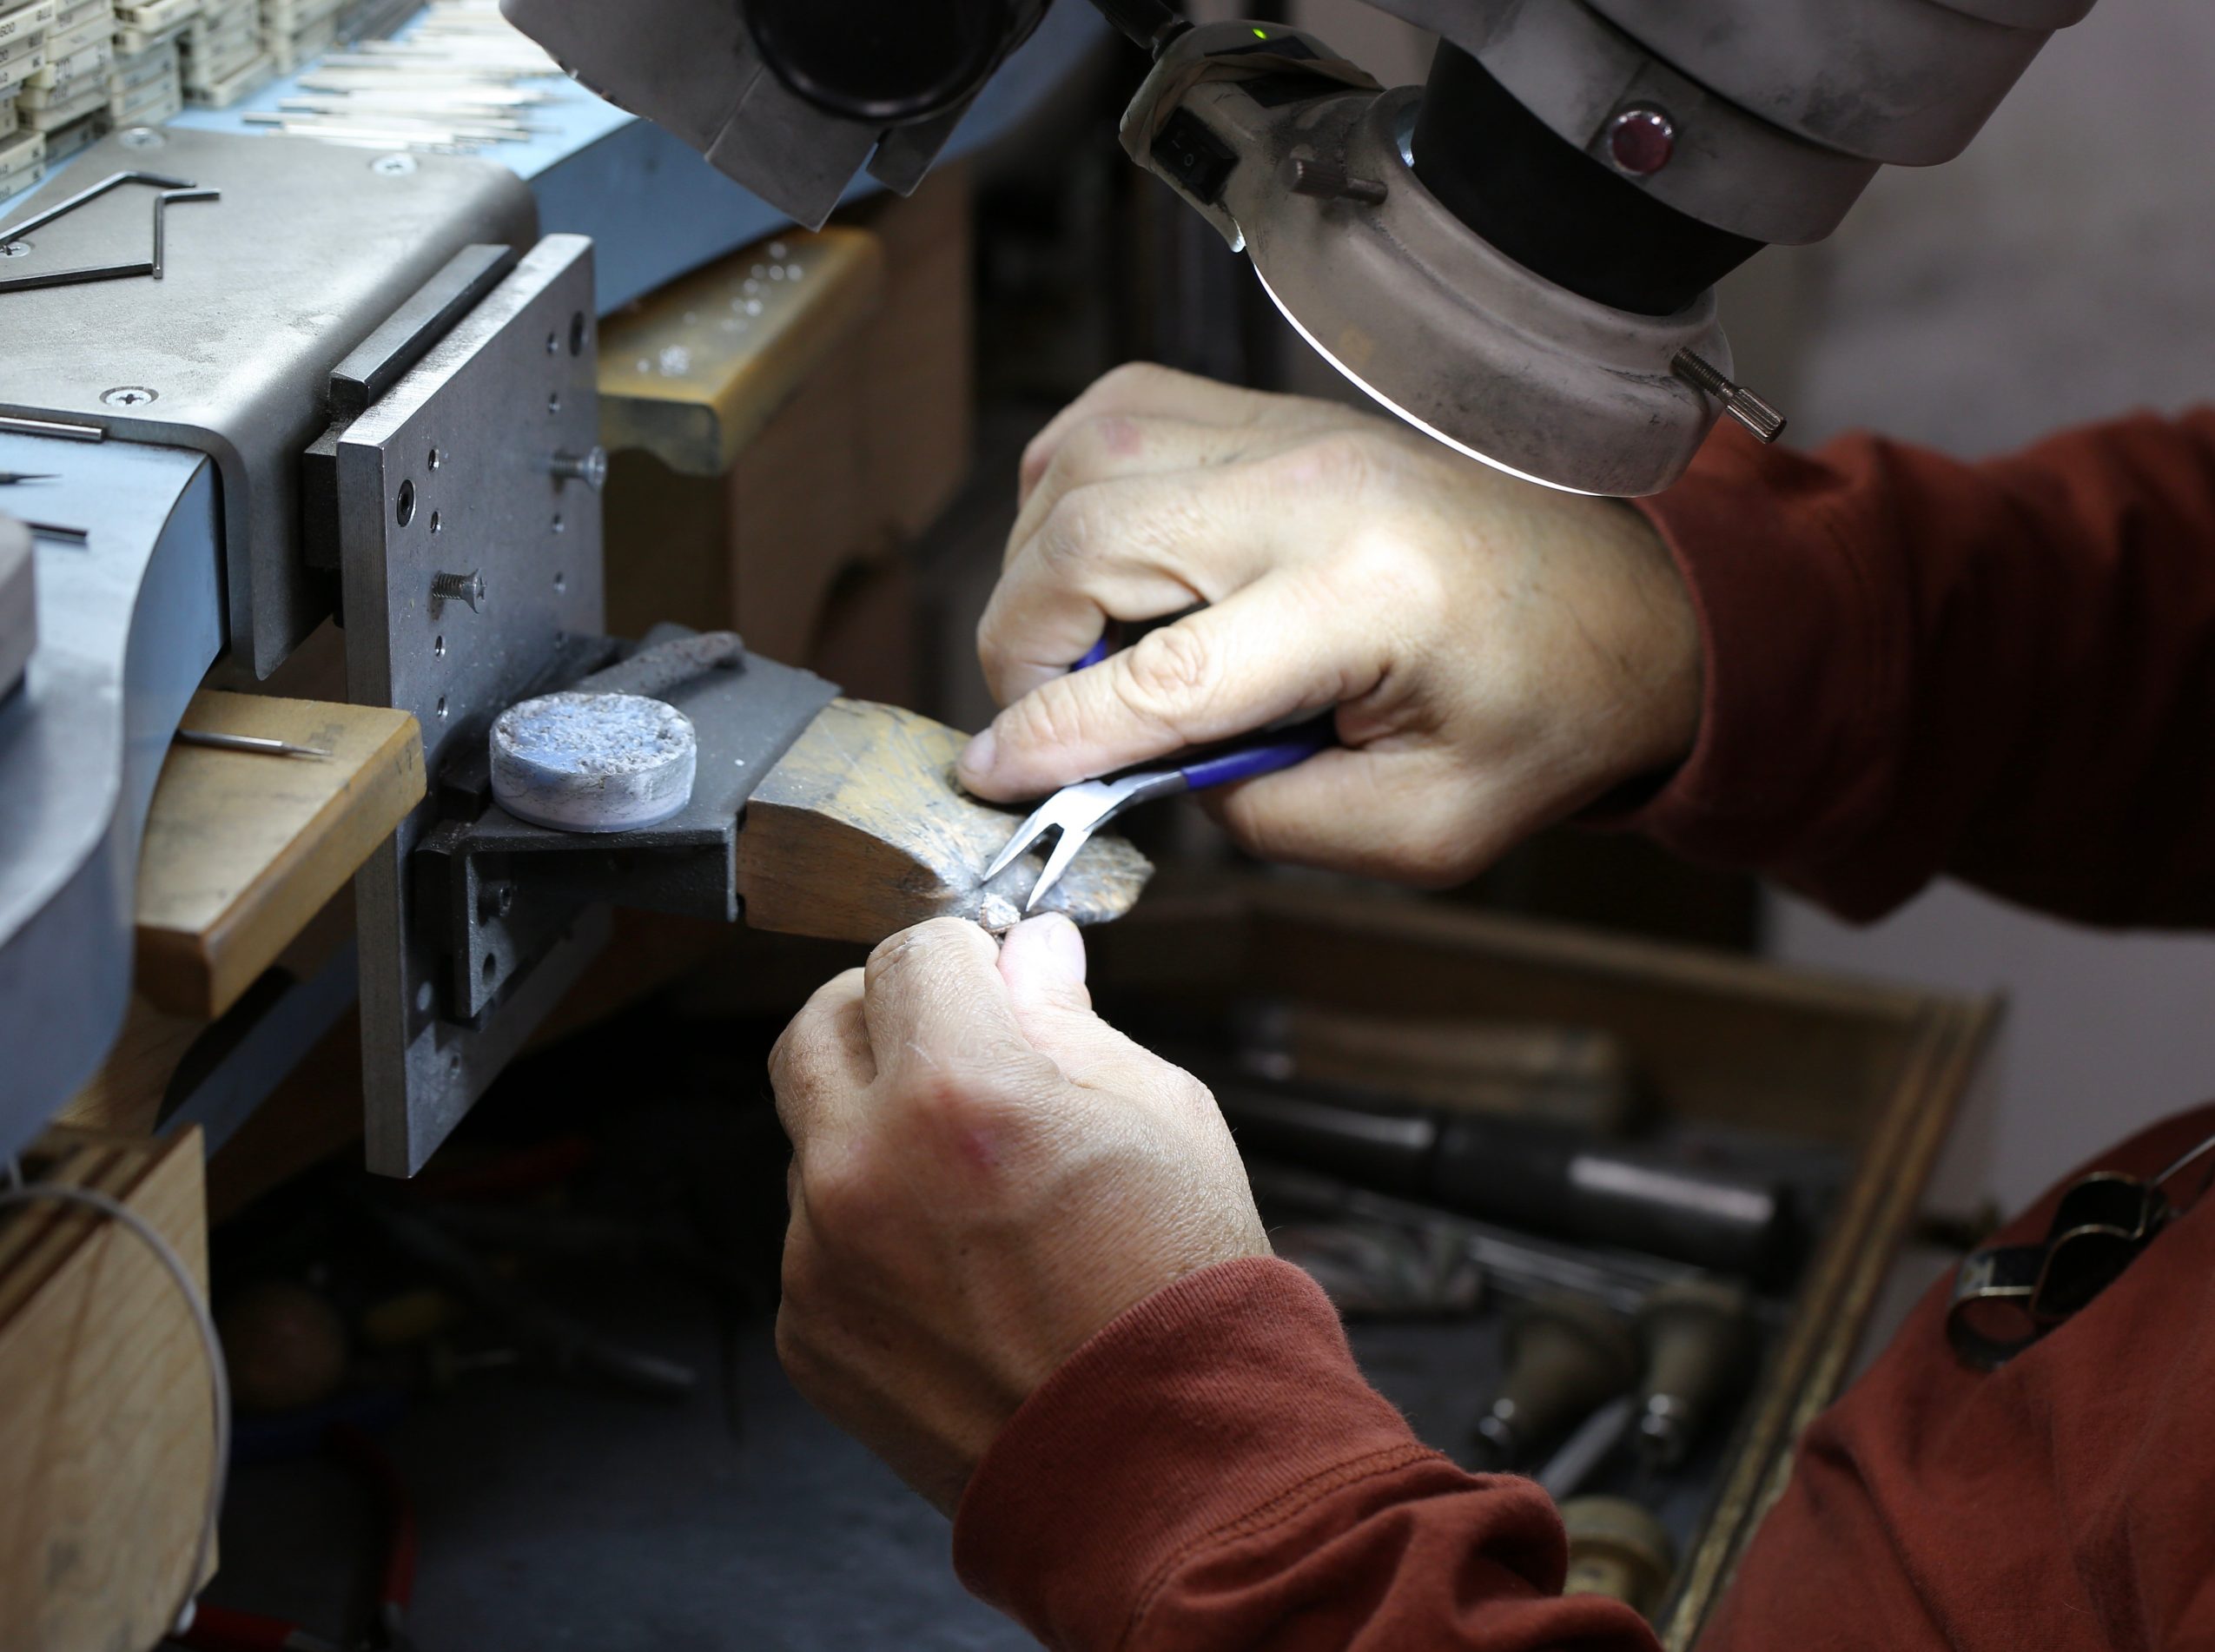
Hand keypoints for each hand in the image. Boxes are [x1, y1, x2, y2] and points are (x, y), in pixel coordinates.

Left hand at [769, 914, 1267, 1514]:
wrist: (1167, 1472)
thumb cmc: (1181, 1294)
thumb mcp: (1166, 1115)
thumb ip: (1070, 1019)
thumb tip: (1029, 951)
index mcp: (957, 1090)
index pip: (912, 950)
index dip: (965, 954)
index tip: (990, 977)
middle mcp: (863, 1165)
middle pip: (820, 1022)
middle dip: (885, 1013)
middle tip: (951, 1043)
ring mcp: (820, 1256)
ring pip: (812, 1134)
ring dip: (873, 1128)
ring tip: (973, 1189)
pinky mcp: (808, 1332)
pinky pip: (812, 1237)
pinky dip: (866, 1228)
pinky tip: (955, 1270)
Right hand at [959, 364, 1703, 886]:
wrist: (1626, 606)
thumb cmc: (1541, 713)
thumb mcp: (1421, 828)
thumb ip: (1265, 816)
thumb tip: (1145, 769)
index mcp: (1364, 598)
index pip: (1159, 675)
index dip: (1052, 737)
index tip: (991, 778)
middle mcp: (1314, 490)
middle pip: (1086, 544)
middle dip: (1025, 650)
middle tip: (1051, 723)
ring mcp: (1289, 433)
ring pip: (1081, 466)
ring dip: (1040, 569)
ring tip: (1085, 652)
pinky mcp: (1273, 413)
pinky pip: (1114, 418)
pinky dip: (1069, 490)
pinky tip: (1097, 561)